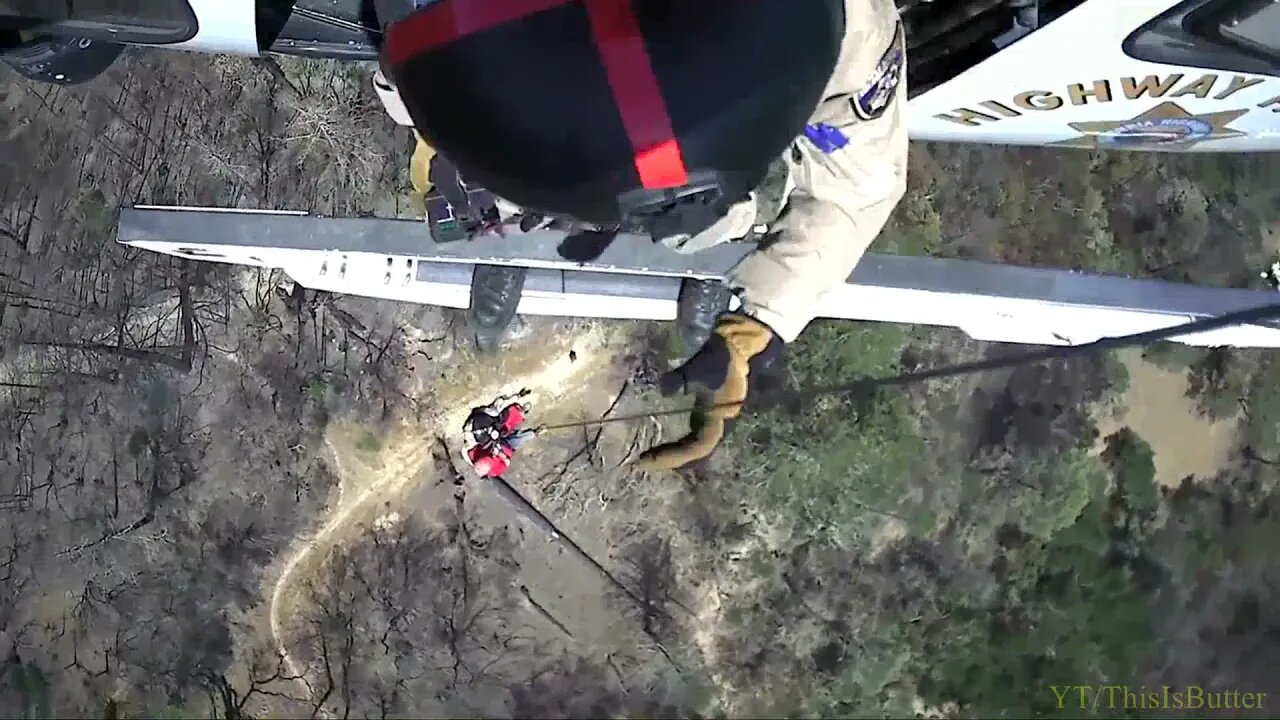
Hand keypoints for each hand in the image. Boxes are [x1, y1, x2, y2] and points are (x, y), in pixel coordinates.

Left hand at [634, 313, 783, 470]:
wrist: (733, 345)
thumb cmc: (717, 360)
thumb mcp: (697, 371)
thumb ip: (678, 382)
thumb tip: (662, 390)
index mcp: (716, 418)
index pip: (696, 448)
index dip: (675, 457)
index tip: (649, 459)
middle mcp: (715, 423)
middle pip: (693, 451)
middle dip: (670, 458)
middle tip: (643, 461)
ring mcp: (711, 417)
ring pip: (691, 443)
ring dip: (672, 451)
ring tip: (648, 454)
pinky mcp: (705, 409)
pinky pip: (689, 431)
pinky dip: (674, 438)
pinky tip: (659, 438)